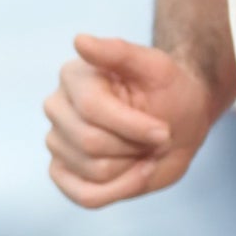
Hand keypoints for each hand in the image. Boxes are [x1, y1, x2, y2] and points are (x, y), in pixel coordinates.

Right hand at [43, 34, 225, 207]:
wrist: (178, 119)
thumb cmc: (170, 91)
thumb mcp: (158, 66)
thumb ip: (120, 52)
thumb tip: (80, 40)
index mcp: (74, 77)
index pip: (93, 111)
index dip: (134, 126)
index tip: (163, 130)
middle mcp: (57, 108)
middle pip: (92, 144)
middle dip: (136, 145)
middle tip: (155, 135)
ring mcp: (56, 140)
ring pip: (94, 172)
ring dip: (134, 165)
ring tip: (143, 147)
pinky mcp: (62, 171)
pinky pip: (85, 196)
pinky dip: (121, 189)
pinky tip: (136, 170)